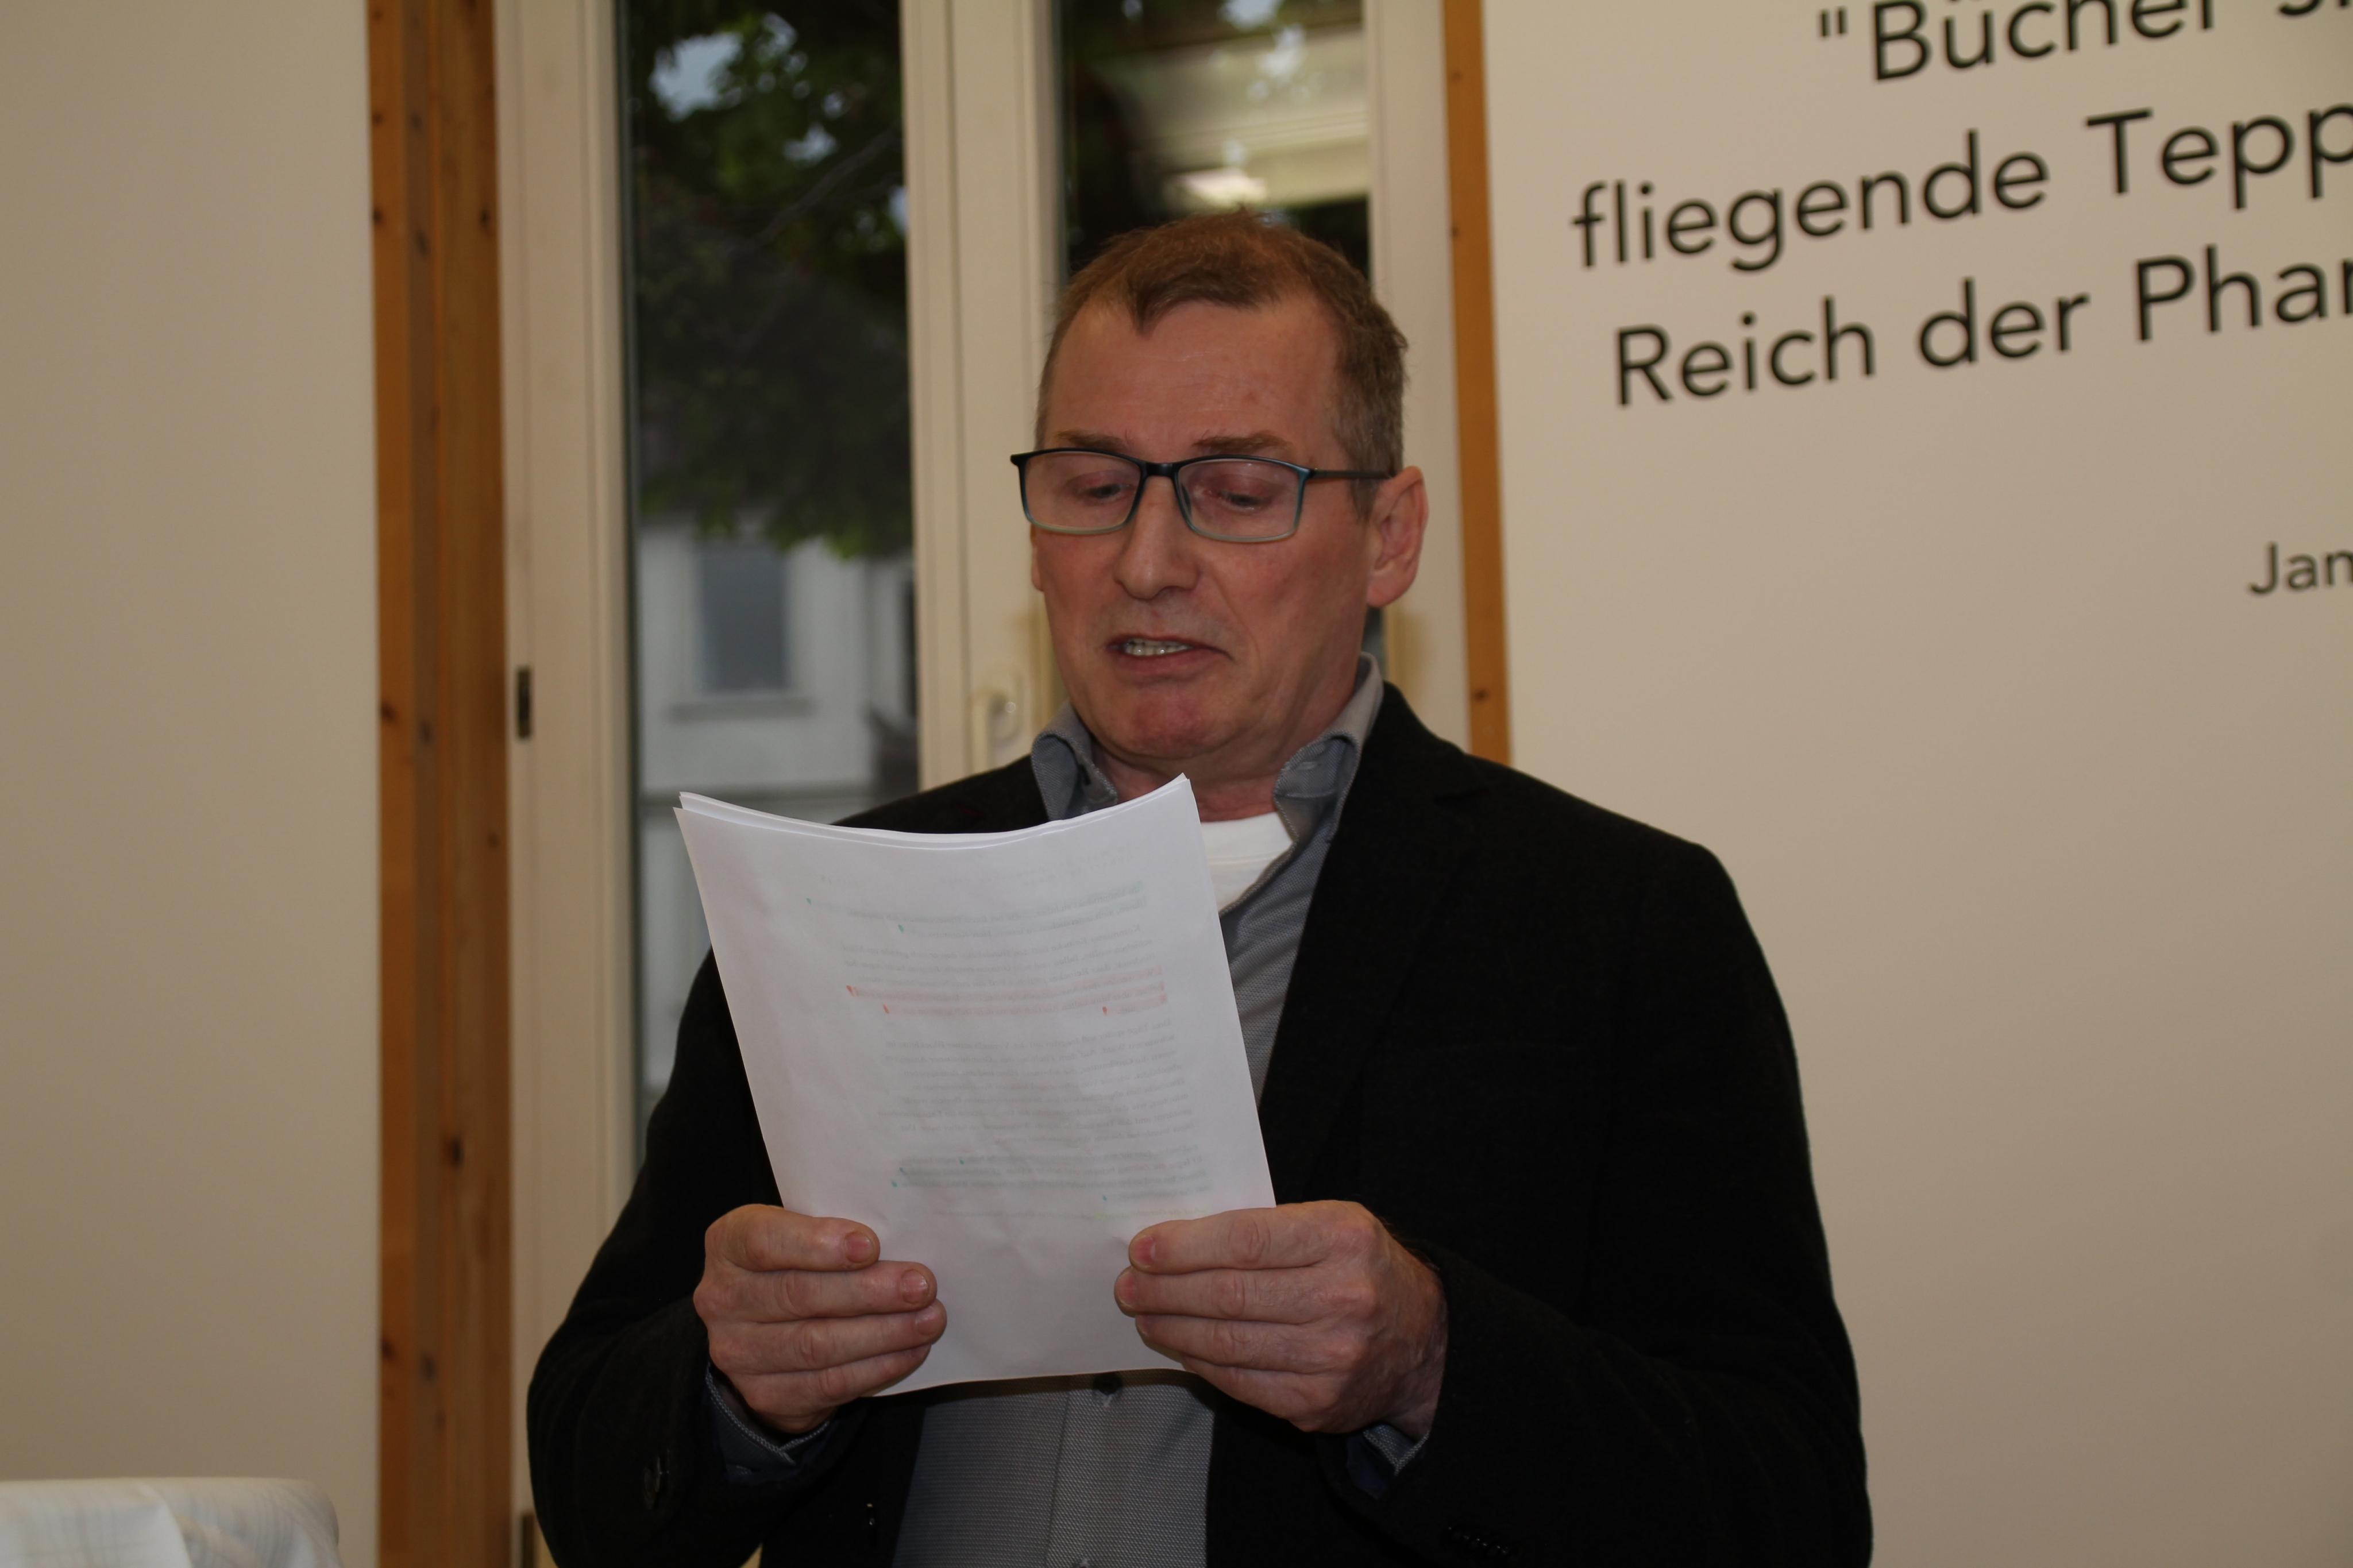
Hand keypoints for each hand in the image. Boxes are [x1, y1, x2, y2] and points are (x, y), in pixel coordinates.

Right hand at [693, 1206, 944, 1434]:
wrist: (764, 1328)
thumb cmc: (797, 1262)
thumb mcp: (801, 1231)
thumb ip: (834, 1232)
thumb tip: (903, 1238)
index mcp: (729, 1244)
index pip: (765, 1241)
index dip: (818, 1244)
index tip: (871, 1245)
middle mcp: (722, 1299)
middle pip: (799, 1295)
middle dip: (869, 1291)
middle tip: (921, 1286)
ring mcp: (738, 1353)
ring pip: (817, 1345)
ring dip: (883, 1333)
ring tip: (928, 1319)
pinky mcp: (765, 1395)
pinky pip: (828, 1384)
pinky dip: (876, 1368)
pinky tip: (910, 1350)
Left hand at [1115, 1201, 1446, 1437]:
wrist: (1423, 1340)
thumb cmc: (1360, 1269)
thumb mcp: (1331, 1223)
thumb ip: (1265, 1227)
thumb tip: (1175, 1242)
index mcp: (1344, 1238)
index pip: (1245, 1241)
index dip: (1185, 1247)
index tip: (1143, 1248)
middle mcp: (1342, 1299)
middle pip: (1229, 1295)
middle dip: (1165, 1290)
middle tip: (1129, 1285)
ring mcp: (1332, 1358)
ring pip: (1227, 1344)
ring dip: (1172, 1328)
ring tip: (1144, 1314)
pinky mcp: (1317, 1403)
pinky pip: (1239, 1382)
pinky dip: (1200, 1362)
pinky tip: (1180, 1344)